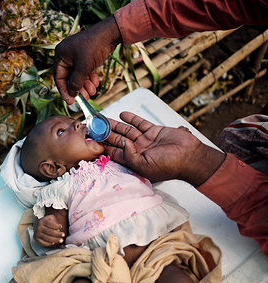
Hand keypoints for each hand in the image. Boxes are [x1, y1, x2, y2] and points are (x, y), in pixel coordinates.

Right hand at [34, 215, 65, 247]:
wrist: (36, 225)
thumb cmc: (46, 222)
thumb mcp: (50, 218)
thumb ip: (55, 221)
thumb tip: (59, 229)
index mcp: (42, 221)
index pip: (51, 224)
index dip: (56, 226)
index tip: (61, 226)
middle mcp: (39, 227)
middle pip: (50, 232)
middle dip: (58, 234)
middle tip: (63, 235)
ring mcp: (37, 233)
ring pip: (47, 238)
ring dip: (55, 240)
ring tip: (61, 240)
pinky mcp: (36, 238)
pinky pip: (43, 243)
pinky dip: (49, 244)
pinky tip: (53, 243)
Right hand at [53, 15, 121, 104]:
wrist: (110, 34)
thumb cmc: (94, 46)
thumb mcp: (84, 67)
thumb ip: (76, 82)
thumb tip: (72, 94)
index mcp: (61, 55)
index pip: (59, 77)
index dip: (64, 91)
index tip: (70, 102)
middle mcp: (67, 56)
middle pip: (69, 78)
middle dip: (78, 89)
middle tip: (84, 98)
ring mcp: (76, 57)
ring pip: (79, 76)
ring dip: (85, 85)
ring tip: (93, 92)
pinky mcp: (86, 57)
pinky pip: (85, 71)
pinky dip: (90, 78)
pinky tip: (96, 84)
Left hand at [104, 112, 225, 186]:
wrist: (191, 157)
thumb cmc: (170, 166)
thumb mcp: (145, 166)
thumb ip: (130, 157)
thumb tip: (122, 145)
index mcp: (134, 161)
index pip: (115, 153)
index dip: (104, 147)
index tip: (93, 141)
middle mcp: (138, 150)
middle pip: (118, 140)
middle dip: (106, 133)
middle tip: (95, 127)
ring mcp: (146, 140)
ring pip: (127, 130)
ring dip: (115, 125)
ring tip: (103, 119)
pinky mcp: (154, 131)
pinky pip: (140, 123)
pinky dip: (132, 119)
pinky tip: (122, 115)